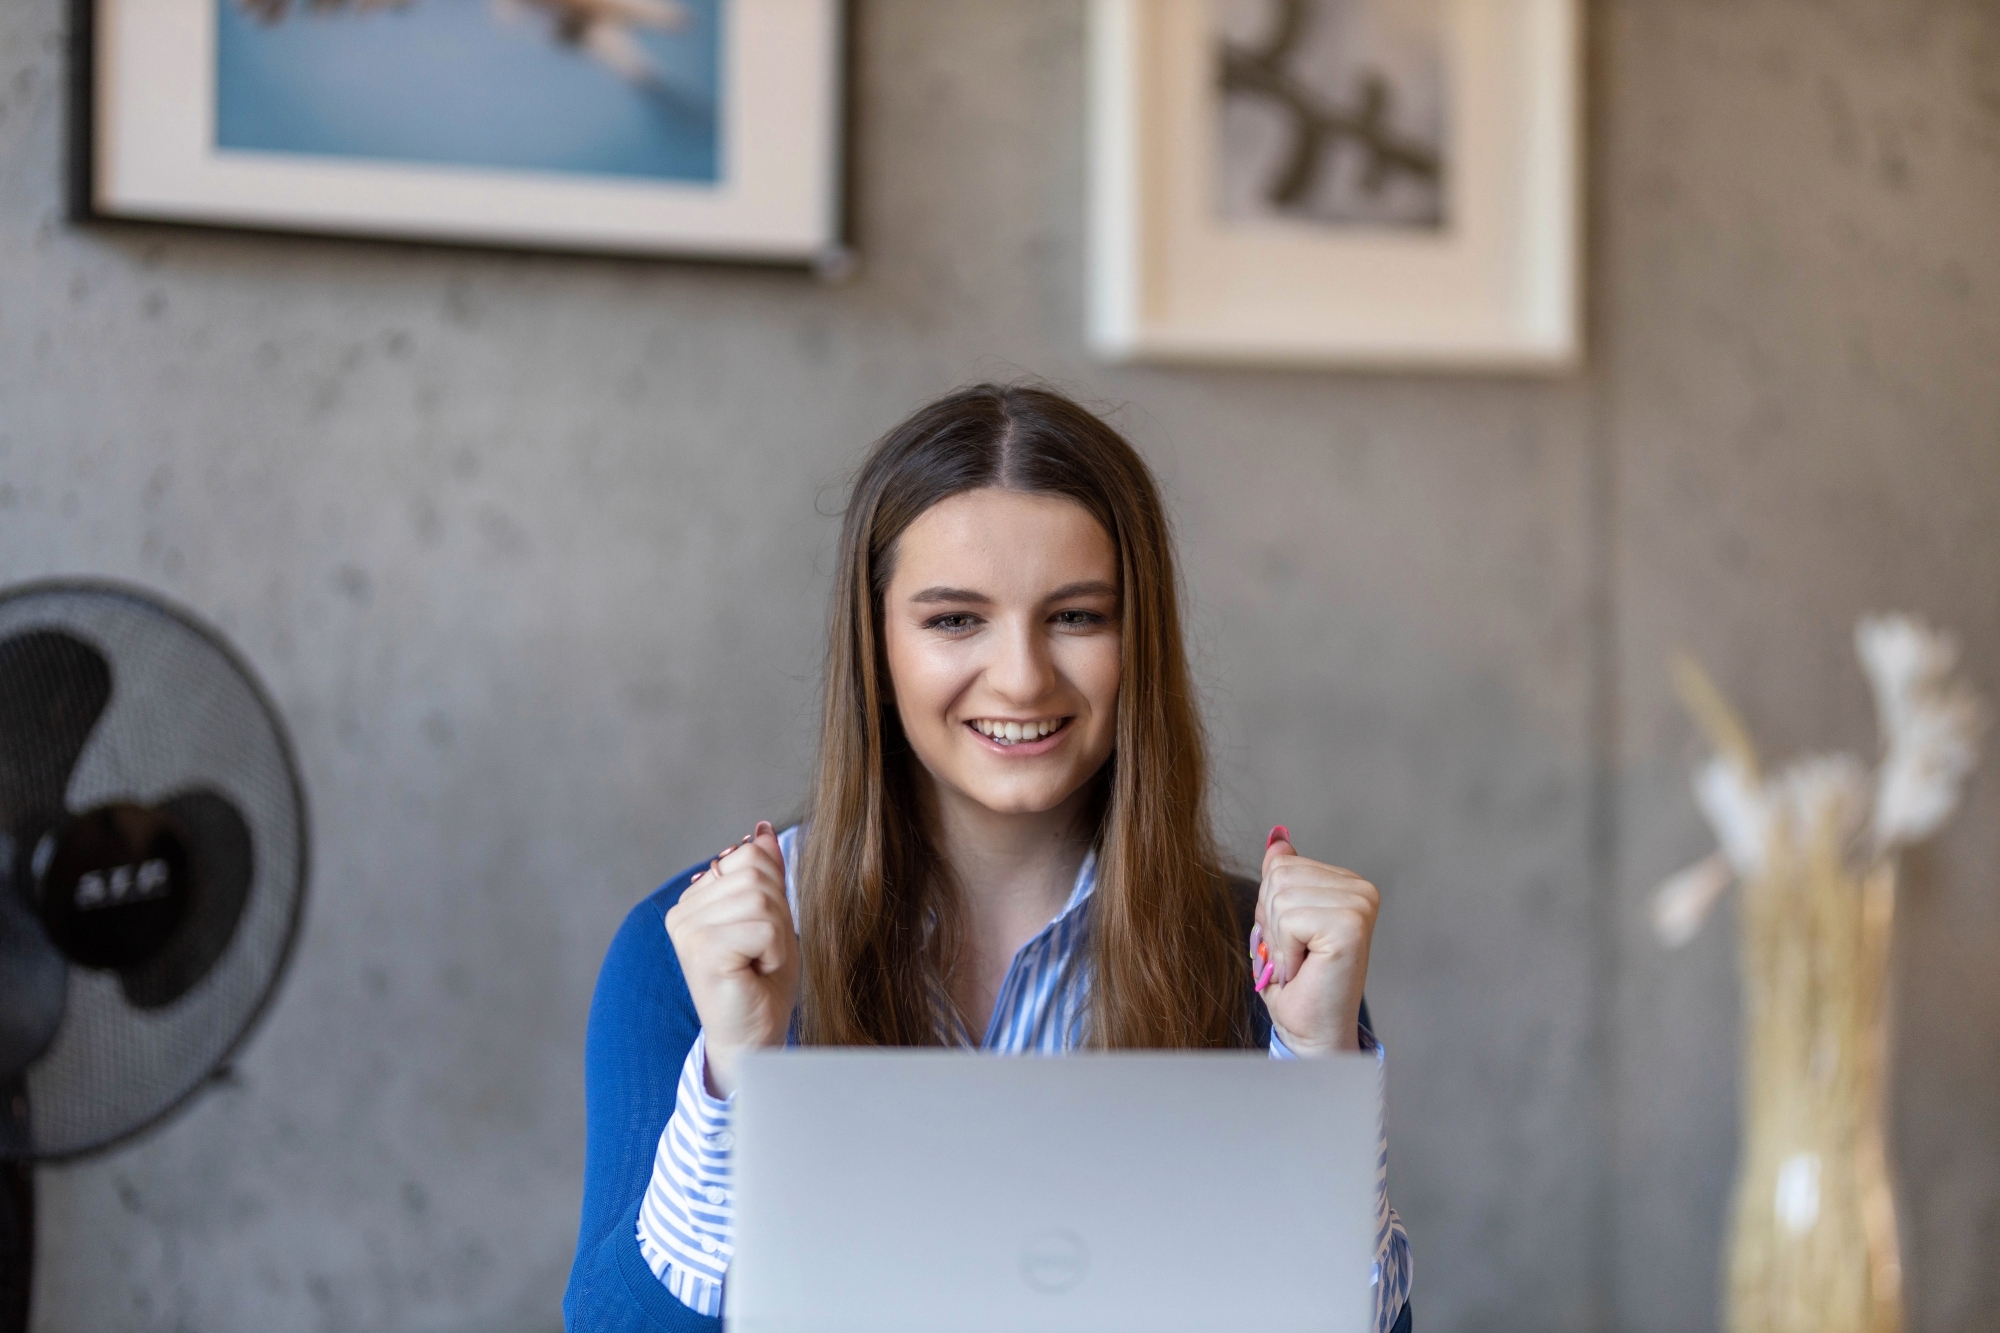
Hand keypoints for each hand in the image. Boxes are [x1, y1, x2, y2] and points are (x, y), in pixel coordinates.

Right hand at [664, 820, 798, 1096]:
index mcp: (694, 900)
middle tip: (764, 954)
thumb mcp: (772, 918)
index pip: (751, 857)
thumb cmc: (762, 984)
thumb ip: (765, 874)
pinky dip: (776, 950)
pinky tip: (756, 973)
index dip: (774, 895)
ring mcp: (688, 929)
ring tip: (759, 963)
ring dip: (778, 935)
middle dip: (778, 915)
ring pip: (762, 898)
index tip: (760, 936)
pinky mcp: (702, 949)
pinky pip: (764, 926)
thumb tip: (760, 829)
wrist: (753, 1039)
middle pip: (757, 874)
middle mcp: (683, 911)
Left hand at [1251, 827, 1378, 1055]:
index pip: (1282, 865)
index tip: (1293, 942)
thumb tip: (1278, 839)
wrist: (1311, 1033)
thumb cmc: (1298, 985)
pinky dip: (1287, 950)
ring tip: (1301, 964)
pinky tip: (1306, 969)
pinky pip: (1289, 917)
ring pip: (1281, 895)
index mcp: (1347, 884)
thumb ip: (1282, 878)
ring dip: (1279, 939)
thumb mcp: (1279, 921)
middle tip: (1296, 956)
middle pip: (1279, 875)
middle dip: (1272, 922)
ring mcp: (1360, 904)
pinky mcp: (1351, 924)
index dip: (1271, 908)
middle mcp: (1361, 890)